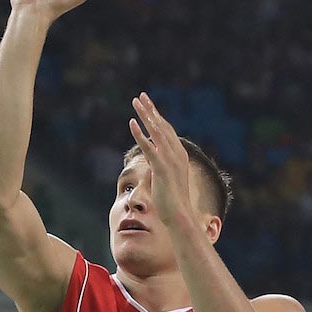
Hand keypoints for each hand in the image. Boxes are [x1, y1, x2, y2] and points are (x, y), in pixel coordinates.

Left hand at [129, 92, 192, 225]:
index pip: (167, 130)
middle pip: (162, 125)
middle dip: (151, 109)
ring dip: (145, 114)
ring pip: (156, 131)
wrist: (179, 215)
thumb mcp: (167, 179)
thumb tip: (154, 164)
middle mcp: (177, 153)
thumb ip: (161, 167)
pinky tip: (131, 123)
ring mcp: (170, 160)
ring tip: (135, 101)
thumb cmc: (172, 201)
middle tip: (140, 95)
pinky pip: (149, 146)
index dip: (157, 116)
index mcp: (179, 155)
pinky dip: (140, 134)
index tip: (148, 104)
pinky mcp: (161, 168)